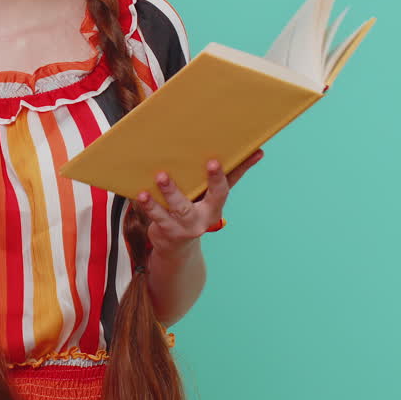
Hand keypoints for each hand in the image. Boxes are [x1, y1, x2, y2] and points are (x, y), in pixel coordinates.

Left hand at [134, 148, 264, 254]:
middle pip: (209, 197)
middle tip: (209, 162)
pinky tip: (142, 194)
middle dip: (209, 181)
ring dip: (170, 191)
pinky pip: (157, 216)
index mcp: (215, 207)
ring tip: (161, 176)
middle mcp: (202, 218)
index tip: (220, 161)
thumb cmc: (197, 210)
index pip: (222, 191)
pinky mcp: (167, 231)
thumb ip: (231, 175)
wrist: (176, 247)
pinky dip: (150, 205)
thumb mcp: (212, 197)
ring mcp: (184, 226)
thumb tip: (258, 152)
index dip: (219, 177)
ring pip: (178, 208)